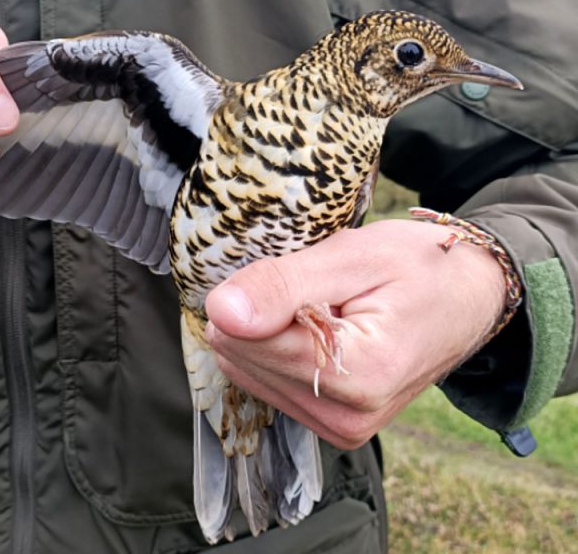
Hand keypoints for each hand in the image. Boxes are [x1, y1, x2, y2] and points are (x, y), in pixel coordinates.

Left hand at [205, 219, 506, 449]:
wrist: (468, 296)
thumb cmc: (420, 268)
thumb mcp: (353, 257)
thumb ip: (283, 286)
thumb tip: (219, 312)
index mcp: (359, 376)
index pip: (251, 340)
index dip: (259, 295)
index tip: (301, 274)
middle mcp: (348, 418)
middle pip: (244, 358)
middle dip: (264, 314)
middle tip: (315, 290)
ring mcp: (341, 429)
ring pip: (249, 372)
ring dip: (269, 332)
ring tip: (321, 308)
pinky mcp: (333, 427)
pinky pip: (267, 383)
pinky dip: (277, 350)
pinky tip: (315, 330)